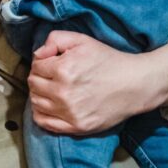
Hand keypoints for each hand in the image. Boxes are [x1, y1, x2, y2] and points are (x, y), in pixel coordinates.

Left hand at [27, 30, 165, 134]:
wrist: (134, 85)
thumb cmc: (108, 60)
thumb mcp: (82, 40)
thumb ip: (55, 39)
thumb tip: (38, 54)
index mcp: (63, 69)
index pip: (36, 66)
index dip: (42, 62)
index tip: (52, 63)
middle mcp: (63, 93)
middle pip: (34, 85)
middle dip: (39, 77)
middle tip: (52, 76)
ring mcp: (70, 112)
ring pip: (36, 103)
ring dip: (39, 95)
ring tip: (52, 89)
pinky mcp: (77, 127)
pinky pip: (45, 123)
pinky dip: (40, 114)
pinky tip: (49, 106)